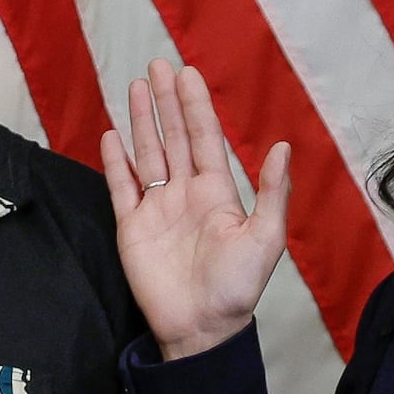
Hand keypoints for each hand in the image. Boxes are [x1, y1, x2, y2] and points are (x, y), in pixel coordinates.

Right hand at [100, 59, 290, 360]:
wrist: (201, 328)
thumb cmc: (237, 288)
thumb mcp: (265, 238)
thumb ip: (271, 192)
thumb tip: (282, 147)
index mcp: (217, 192)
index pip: (204, 138)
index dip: (196, 106)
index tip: (187, 75)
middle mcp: (185, 193)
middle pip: (173, 137)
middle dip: (165, 102)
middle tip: (157, 66)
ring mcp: (156, 208)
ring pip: (146, 154)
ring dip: (140, 122)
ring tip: (133, 87)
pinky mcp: (131, 227)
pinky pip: (121, 187)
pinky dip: (115, 162)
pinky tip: (111, 136)